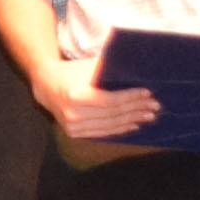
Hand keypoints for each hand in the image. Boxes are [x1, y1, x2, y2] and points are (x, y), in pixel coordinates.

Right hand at [39, 65, 158, 142]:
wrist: (45, 85)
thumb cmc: (72, 72)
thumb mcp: (89, 66)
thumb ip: (110, 68)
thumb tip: (139, 67)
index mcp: (75, 96)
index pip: (110, 100)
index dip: (131, 98)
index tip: (148, 93)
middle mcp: (73, 114)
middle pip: (112, 114)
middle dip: (136, 109)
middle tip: (154, 106)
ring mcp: (72, 126)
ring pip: (109, 126)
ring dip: (132, 121)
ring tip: (148, 116)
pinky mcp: (74, 133)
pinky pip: (102, 133)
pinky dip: (119, 130)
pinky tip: (133, 125)